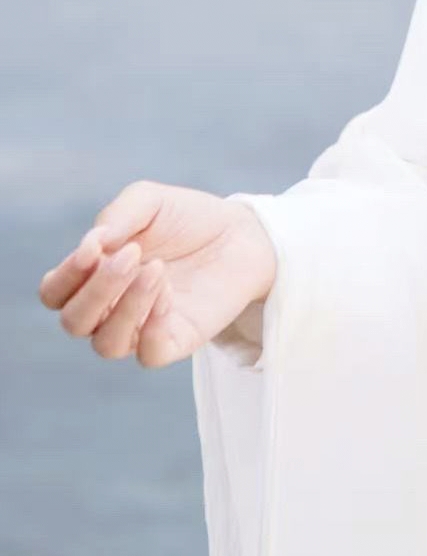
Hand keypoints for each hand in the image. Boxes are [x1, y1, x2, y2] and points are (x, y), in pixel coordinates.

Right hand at [37, 181, 277, 368]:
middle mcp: (110, 308)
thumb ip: (117, 217)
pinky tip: (168, 293)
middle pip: (74, 322)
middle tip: (133, 254)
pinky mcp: (174, 341)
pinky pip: (148, 354)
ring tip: (156, 269)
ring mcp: (141, 328)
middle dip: (97, 289)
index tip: (95, 247)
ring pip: (107, 344)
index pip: (55, 292)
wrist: (242, 231)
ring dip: (125, 307)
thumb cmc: (186, 217)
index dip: (66, 275)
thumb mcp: (149, 201)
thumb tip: (92, 246)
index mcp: (94, 275)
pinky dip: (152, 326)